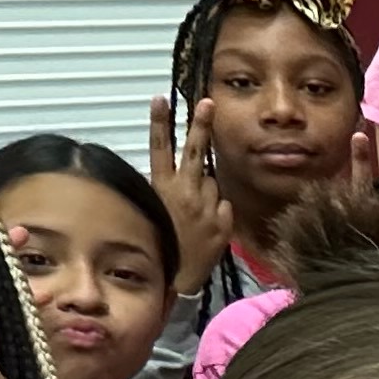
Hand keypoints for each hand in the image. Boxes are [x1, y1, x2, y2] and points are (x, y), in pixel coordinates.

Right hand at [146, 94, 235, 294]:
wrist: (176, 280)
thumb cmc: (161, 244)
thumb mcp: (155, 212)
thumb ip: (170, 190)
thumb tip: (188, 174)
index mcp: (162, 189)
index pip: (159, 149)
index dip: (159, 123)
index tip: (161, 98)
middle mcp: (185, 193)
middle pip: (195, 152)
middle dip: (201, 125)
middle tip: (208, 101)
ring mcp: (206, 206)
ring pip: (213, 185)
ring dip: (206, 194)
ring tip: (193, 217)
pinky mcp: (223, 221)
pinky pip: (223, 207)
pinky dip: (217, 214)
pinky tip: (205, 230)